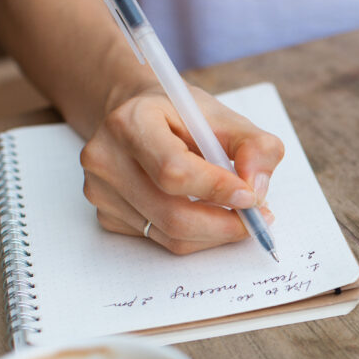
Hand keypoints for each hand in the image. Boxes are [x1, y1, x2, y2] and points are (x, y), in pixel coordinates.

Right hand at [80, 85, 282, 253]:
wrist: (141, 120)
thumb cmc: (184, 118)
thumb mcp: (226, 118)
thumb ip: (255, 147)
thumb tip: (257, 189)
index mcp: (132, 122)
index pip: (174, 171)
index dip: (218, 189)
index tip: (252, 197)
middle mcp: (106, 158)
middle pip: (172, 214)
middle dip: (224, 224)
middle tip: (257, 220)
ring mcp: (101, 191)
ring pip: (170, 235)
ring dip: (215, 233)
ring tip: (239, 215)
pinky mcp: (107, 215)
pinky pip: (161, 241)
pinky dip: (196, 236)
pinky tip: (208, 214)